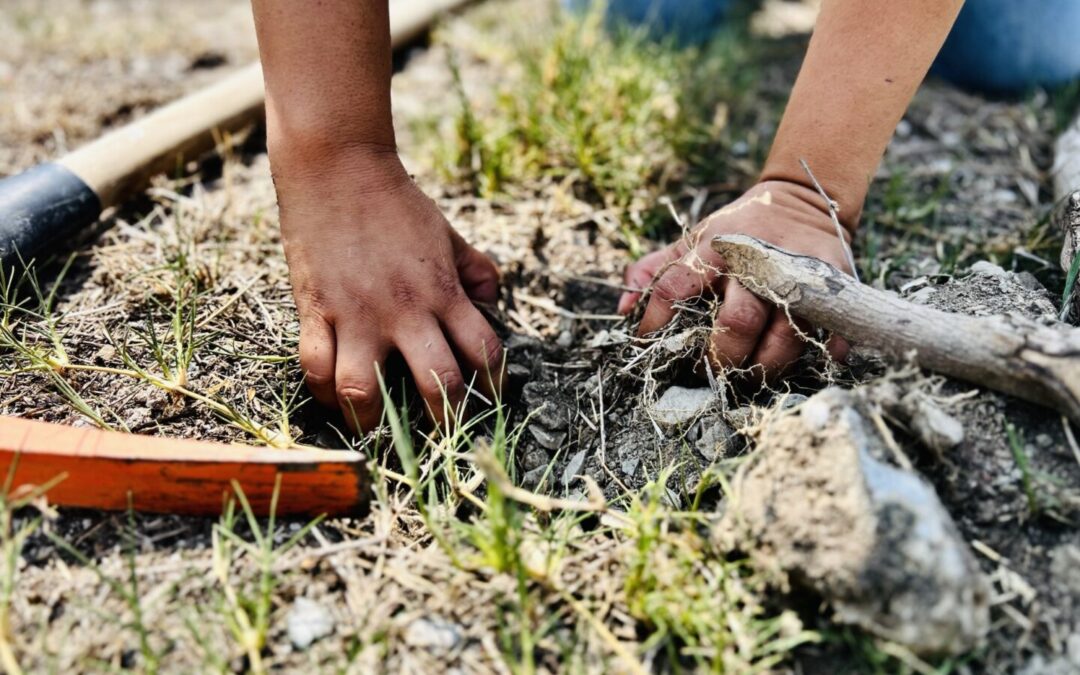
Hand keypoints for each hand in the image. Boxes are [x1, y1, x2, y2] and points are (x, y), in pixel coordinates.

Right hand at [273, 147, 502, 430]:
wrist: (337, 167)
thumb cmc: (397, 202)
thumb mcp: (448, 233)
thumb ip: (475, 270)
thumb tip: (494, 302)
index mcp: (443, 291)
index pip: (483, 351)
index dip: (493, 384)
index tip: (489, 398)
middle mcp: (404, 310)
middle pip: (436, 383)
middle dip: (445, 419)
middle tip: (442, 433)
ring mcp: (357, 314)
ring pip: (364, 390)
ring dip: (371, 420)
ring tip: (375, 429)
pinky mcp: (316, 310)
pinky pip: (315, 368)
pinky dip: (323, 392)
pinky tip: (333, 396)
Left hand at [618, 180, 850, 378]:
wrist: (802, 200)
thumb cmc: (738, 230)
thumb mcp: (693, 240)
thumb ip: (654, 270)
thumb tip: (623, 307)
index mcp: (714, 247)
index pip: (675, 287)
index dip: (656, 323)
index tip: (648, 345)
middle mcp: (755, 259)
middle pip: (738, 322)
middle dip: (721, 358)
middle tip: (710, 372)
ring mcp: (797, 271)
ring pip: (784, 335)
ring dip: (764, 367)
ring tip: (750, 376)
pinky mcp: (833, 280)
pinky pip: (831, 327)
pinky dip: (824, 349)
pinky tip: (813, 359)